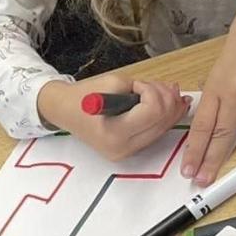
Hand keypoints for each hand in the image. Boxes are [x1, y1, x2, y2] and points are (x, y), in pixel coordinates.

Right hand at [37, 73, 189, 161]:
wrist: (65, 112)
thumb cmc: (84, 96)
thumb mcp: (113, 83)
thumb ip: (144, 88)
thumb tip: (171, 92)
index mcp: (114, 133)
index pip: (153, 111)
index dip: (151, 91)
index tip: (136, 85)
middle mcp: (122, 148)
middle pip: (163, 122)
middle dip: (165, 98)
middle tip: (155, 85)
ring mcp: (127, 153)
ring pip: (164, 129)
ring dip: (169, 107)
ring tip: (164, 90)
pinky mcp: (130, 150)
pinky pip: (156, 133)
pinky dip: (165, 117)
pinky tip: (171, 103)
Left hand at [183, 0, 235, 185]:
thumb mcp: (225, 66)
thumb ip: (222, 94)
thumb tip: (218, 123)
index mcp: (216, 86)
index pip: (201, 125)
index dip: (195, 150)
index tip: (188, 171)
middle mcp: (235, 89)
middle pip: (222, 134)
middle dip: (212, 160)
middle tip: (204, 179)